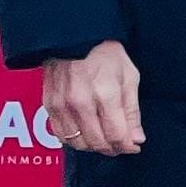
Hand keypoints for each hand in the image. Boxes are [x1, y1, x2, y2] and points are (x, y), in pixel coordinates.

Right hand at [42, 39, 143, 155]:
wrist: (73, 37)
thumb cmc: (105, 54)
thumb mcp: (129, 76)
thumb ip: (132, 111)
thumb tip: (136, 139)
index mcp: (105, 93)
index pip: (116, 135)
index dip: (127, 146)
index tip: (134, 146)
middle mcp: (81, 102)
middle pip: (97, 142)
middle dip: (113, 149)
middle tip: (120, 145)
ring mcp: (62, 105)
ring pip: (78, 143)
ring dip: (94, 147)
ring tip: (104, 139)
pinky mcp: (49, 105)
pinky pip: (61, 135)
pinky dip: (75, 140)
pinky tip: (85, 134)